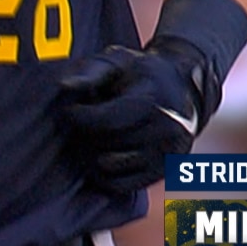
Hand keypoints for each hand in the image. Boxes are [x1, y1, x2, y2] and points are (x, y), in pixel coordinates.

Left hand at [56, 39, 207, 194]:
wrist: (182, 88)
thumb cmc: (140, 73)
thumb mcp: (117, 60)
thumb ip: (91, 71)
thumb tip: (64, 86)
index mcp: (153, 102)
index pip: (104, 121)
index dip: (77, 116)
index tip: (68, 109)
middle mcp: (165, 131)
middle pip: (103, 144)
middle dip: (81, 134)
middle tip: (77, 122)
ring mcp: (165, 155)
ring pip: (107, 167)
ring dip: (89, 154)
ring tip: (90, 135)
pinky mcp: (160, 173)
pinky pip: (118, 185)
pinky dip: (101, 173)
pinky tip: (99, 152)